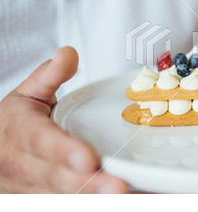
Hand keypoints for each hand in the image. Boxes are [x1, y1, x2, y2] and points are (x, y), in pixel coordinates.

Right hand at [0, 47, 128, 192]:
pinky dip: (93, 204)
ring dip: (93, 199)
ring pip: (61, 198)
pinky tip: (129, 201)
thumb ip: (50, 74)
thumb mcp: (28, 92)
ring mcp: (29, 187)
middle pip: (55, 177)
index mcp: (20, 131)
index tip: (88, 158)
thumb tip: (68, 53)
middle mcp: (22, 165)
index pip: (41, 141)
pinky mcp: (40, 200)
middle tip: (120, 186)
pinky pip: (65, 205)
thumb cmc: (16, 120)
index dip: (64, 151)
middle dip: (88, 183)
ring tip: (126, 197)